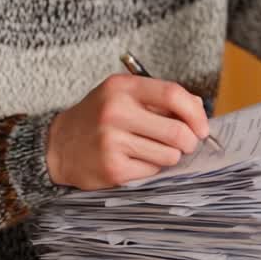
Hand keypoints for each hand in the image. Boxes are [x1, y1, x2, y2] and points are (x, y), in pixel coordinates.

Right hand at [46, 74, 209, 189]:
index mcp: (122, 88)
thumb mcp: (123, 96)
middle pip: (177, 131)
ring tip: (152, 150)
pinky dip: (151, 168)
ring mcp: (112, 142)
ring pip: (169, 155)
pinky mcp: (113, 169)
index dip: (195, 113)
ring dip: (169, 156)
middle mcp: (116, 112)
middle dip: (189, 142)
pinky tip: (135, 160)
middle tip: (186, 144)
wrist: (58, 146)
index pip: (173, 94)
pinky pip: (153, 171)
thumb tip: (199, 110)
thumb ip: (160, 98)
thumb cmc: (98, 118)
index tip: (202, 127)